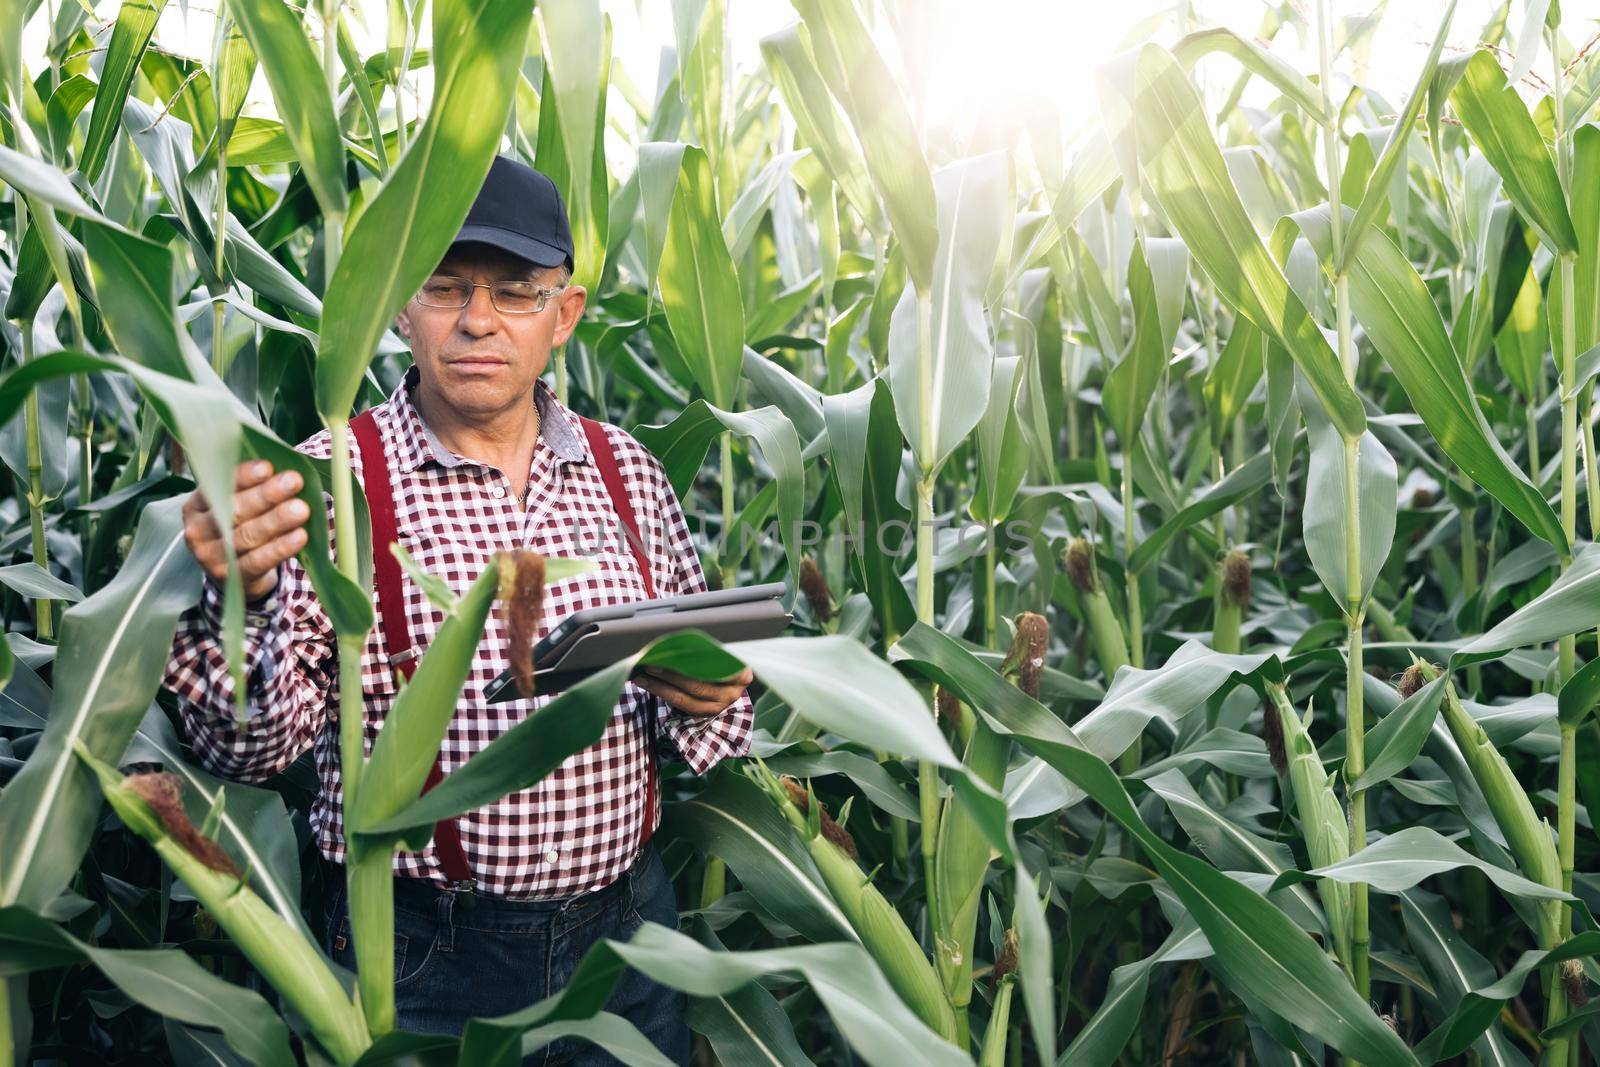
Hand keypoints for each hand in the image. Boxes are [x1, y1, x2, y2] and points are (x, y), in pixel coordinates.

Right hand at [181, 460, 310, 600]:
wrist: (234, 572)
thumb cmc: (241, 526)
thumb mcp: (237, 504)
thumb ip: (252, 487)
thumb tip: (285, 466)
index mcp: (196, 506)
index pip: (217, 486)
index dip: (243, 476)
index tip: (268, 467)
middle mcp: (197, 531)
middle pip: (233, 510)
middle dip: (266, 495)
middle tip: (294, 481)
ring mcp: (211, 557)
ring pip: (246, 536)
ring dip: (276, 520)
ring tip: (301, 508)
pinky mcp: (231, 578)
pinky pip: (257, 562)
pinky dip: (280, 548)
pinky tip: (300, 536)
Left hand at [633, 664, 752, 716]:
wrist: (728, 683)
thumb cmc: (721, 663)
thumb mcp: (722, 656)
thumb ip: (707, 653)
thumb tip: (675, 645)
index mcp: (742, 675)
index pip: (719, 668)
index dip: (697, 662)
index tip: (675, 654)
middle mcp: (732, 694)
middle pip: (698, 685)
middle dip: (671, 674)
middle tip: (650, 664)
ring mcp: (718, 707)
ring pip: (685, 698)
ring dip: (660, 687)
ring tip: (642, 676)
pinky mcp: (704, 714)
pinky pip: (680, 705)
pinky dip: (662, 693)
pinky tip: (648, 684)